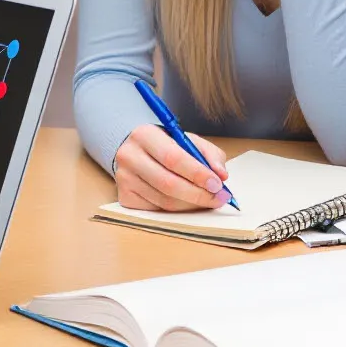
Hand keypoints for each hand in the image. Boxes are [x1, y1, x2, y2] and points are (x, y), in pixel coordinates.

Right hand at [113, 123, 231, 211]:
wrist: (135, 151)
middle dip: (198, 194)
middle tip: (218, 198)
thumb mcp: (187, 140)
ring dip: (191, 205)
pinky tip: (188, 203)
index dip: (198, 173)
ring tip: (208, 201)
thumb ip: (209, 154)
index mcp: (144, 135)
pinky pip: (157, 211)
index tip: (218, 184)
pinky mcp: (124, 197)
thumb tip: (221, 175)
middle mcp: (129, 156)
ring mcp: (124, 179)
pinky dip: (178, 210)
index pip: (173, 158)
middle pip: (168, 183)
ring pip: (164, 201)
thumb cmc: (165, 145)